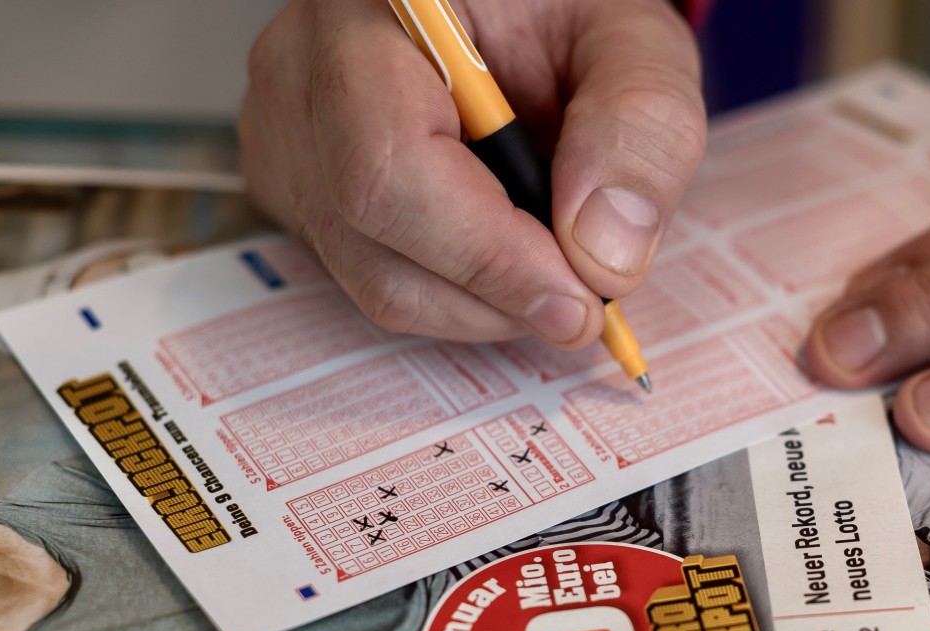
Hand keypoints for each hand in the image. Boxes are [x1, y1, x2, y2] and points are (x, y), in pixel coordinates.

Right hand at [239, 0, 704, 345]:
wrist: (528, 18)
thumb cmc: (570, 16)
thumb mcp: (634, 46)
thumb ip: (638, 129)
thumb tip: (602, 258)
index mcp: (374, 8)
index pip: (389, 161)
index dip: (486, 254)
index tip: (579, 299)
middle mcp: (303, 71)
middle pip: (370, 232)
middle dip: (497, 292)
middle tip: (588, 297)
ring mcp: (291, 139)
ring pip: (375, 278)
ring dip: (486, 303)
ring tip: (555, 262)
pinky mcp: (306, 194)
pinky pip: (377, 282)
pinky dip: (462, 295)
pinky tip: (510, 252)